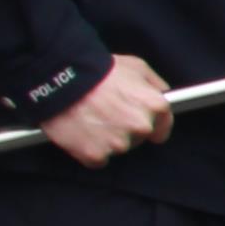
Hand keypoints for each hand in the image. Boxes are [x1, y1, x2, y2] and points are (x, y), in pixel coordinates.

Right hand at [42, 56, 173, 165]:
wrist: (62, 79)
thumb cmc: (99, 70)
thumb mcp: (136, 66)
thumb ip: (154, 84)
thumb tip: (162, 94)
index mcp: (155, 106)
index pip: (162, 129)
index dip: (150, 126)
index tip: (137, 123)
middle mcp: (141, 127)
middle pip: (138, 139)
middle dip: (125, 130)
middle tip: (106, 114)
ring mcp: (119, 143)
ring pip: (117, 149)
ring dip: (106, 140)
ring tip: (91, 120)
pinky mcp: (95, 154)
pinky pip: (96, 159)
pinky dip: (89, 150)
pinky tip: (81, 133)